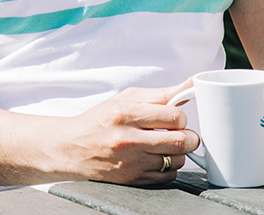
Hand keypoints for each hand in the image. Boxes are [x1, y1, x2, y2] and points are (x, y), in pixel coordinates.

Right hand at [57, 81, 198, 184]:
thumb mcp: (124, 100)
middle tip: (180, 133)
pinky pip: (169, 175)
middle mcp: (128, 139)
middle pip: (182, 141)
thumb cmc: (100, 120)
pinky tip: (154, 158)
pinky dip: (167, 167)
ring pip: (178, 160)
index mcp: (124, 114)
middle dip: (188, 137)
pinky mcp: (134, 179)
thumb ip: (159, 94)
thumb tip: (191, 85)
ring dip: (177, 153)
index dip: (180, 117)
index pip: (174, 116)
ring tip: (162, 145)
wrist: (72, 147)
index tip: (175, 119)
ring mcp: (132, 161)